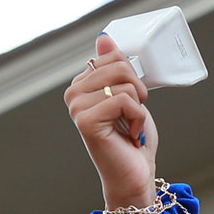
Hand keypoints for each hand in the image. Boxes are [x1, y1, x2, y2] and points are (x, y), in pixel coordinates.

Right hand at [64, 34, 158, 210]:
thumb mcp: (129, 94)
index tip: (130, 104)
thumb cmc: (133, 138)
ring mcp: (77, 107)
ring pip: (124, 83)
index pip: (113, 56)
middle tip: (133, 116)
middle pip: (119, 65)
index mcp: (82, 84)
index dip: (132, 78)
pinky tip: (132, 135)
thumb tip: (103, 38)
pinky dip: (138, 118)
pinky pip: (124, 100)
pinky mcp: (86, 121)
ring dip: (139, 107)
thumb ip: (115, 67)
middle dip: (137, 90)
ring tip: (131, 126)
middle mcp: (74, 93)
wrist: (135, 174)